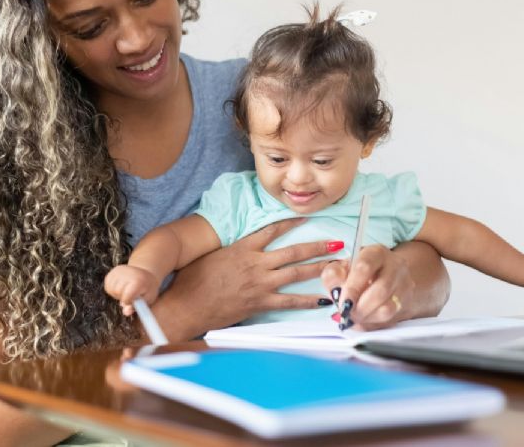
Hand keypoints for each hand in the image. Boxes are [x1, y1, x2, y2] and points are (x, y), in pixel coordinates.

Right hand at [104, 264, 159, 315]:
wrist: (145, 274)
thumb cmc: (148, 289)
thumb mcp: (147, 299)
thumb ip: (137, 307)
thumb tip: (126, 312)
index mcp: (138, 281)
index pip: (126, 297)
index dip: (129, 301)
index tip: (135, 299)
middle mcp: (127, 273)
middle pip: (117, 292)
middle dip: (123, 297)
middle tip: (132, 294)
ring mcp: (118, 271)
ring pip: (111, 289)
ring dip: (117, 293)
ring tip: (127, 290)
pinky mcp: (112, 272)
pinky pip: (107, 286)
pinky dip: (112, 289)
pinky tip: (121, 287)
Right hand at [150, 218, 336, 341]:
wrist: (187, 305)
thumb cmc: (193, 281)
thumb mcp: (211, 255)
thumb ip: (231, 250)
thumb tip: (241, 247)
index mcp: (243, 248)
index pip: (272, 230)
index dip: (291, 223)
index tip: (306, 218)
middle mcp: (255, 263)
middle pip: (293, 252)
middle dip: (318, 247)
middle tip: (337, 243)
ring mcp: (259, 283)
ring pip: (296, 273)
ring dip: (319, 268)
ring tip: (337, 265)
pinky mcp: (260, 302)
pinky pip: (290, 301)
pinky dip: (308, 301)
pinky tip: (322, 300)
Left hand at [321, 244, 416, 330]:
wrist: (385, 278)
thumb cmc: (359, 273)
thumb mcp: (342, 267)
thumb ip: (333, 275)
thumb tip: (335, 287)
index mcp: (376, 253)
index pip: (365, 267)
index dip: (352, 287)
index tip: (343, 302)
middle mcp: (395, 266)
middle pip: (380, 290)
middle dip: (360, 307)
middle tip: (347, 313)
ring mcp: (404, 286)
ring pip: (388, 308)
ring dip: (366, 317)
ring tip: (354, 316)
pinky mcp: (406, 304)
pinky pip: (389, 320)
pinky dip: (372, 324)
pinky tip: (364, 320)